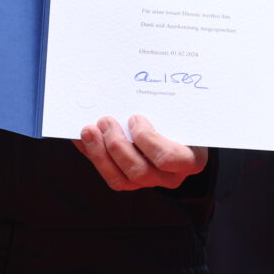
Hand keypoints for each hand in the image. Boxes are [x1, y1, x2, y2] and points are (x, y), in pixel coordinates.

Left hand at [74, 115, 205, 191]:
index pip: (167, 158)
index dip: (146, 140)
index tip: (135, 118)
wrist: (184, 132)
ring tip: (89, 130)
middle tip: (105, 121)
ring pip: (120, 180)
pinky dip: (93, 155)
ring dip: (100, 154)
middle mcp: (170, 176)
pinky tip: (83, 139)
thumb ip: (166, 108)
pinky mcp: (130, 182)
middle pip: (140, 171)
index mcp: (190, 159)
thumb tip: (135, 91)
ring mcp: (149, 182)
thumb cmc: (184, 119)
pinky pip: (109, 174)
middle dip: (117, 146)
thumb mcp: (183, 112)